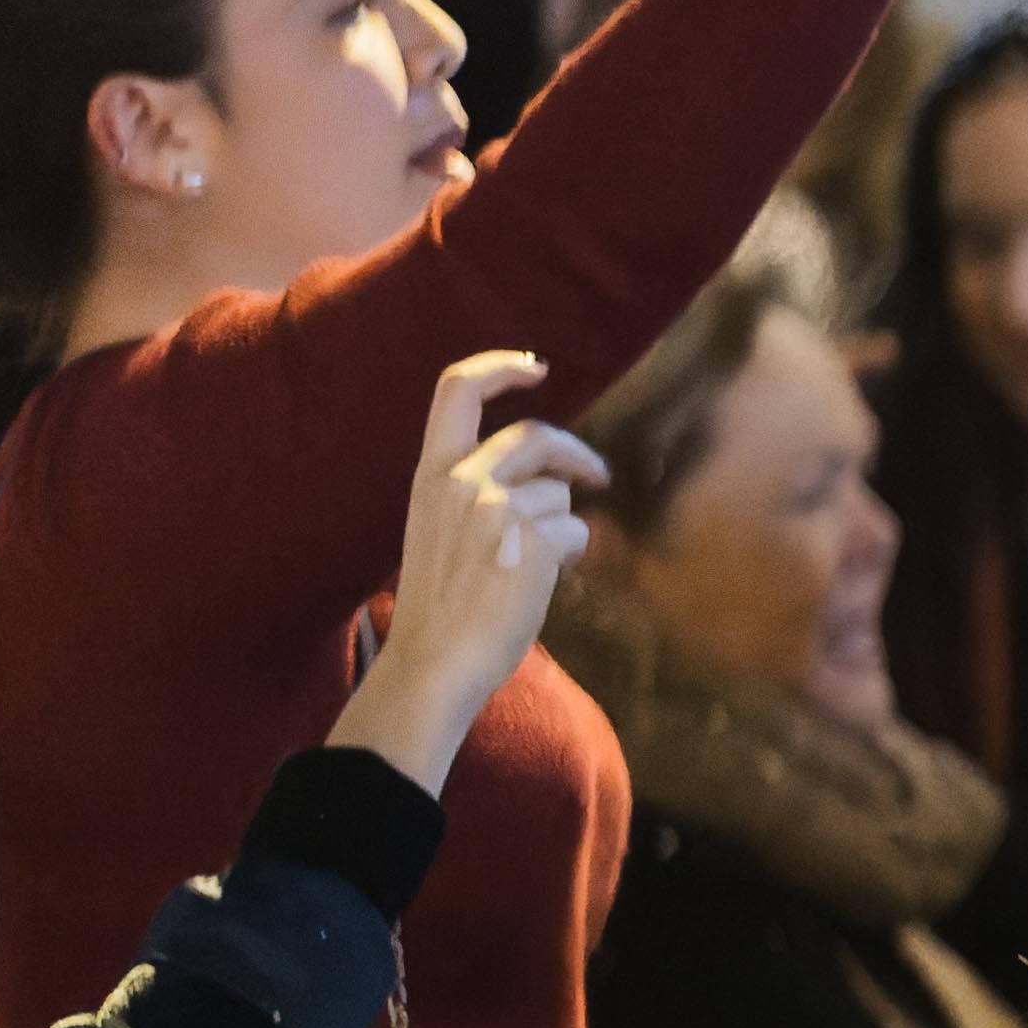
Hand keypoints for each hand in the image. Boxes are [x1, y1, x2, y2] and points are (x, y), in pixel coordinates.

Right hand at [334, 352, 603, 795]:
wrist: (436, 660)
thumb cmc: (442, 605)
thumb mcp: (440, 531)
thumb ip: (477, 493)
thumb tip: (553, 480)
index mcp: (429, 473)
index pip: (456, 391)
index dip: (498, 367)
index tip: (536, 367)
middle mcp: (461, 479)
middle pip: (535, 436)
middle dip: (575, 453)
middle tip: (598, 476)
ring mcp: (497, 507)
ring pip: (560, 495)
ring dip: (560, 527)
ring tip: (527, 570)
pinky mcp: (533, 539)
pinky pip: (577, 533)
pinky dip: (570, 559)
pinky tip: (539, 586)